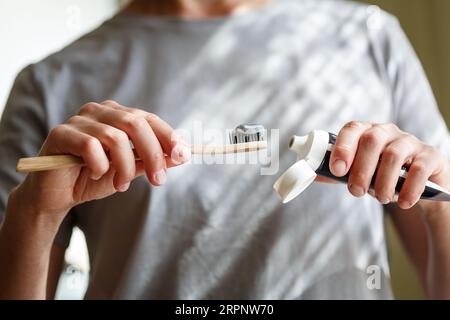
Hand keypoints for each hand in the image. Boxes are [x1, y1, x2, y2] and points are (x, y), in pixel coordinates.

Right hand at [13, 100, 190, 221]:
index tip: (184, 156)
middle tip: (159, 180)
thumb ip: (152, 161)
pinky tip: (97, 175)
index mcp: (118, 116)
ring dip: (124, 167)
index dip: (168, 136)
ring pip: (115, 137)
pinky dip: (100, 165)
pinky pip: (90, 145)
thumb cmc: (95, 179)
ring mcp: (79, 120)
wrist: (59, 196)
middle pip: (135, 123)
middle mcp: (99, 112)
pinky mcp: (61, 133)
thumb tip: (182, 156)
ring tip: (121, 185)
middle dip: (152, 153)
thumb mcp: (130, 171)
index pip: (148, 119)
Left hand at [328, 121, 448, 208]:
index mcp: (366, 132)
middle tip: (356, 192)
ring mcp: (410, 142)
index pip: (352, 129)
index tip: (337, 170)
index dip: (342, 148)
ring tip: (381, 199)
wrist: (418, 186)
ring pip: (394, 155)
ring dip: (383, 181)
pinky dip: (409, 188)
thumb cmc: (381, 175)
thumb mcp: (359, 173)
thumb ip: (337, 173)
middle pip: (371, 140)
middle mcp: (388, 132)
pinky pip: (419, 168)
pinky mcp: (430, 156)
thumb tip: (311, 173)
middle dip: (361, 169)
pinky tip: (402, 202)